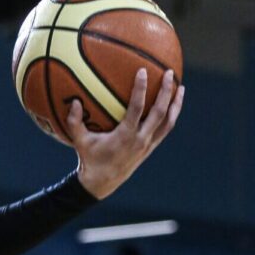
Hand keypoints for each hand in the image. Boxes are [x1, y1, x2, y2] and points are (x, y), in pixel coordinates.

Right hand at [69, 68, 184, 199]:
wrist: (101, 183)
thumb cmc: (89, 159)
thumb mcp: (79, 141)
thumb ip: (74, 122)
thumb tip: (74, 102)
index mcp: (125, 136)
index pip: (137, 108)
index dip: (140, 89)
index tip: (143, 71)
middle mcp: (140, 139)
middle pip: (159, 112)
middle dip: (166, 91)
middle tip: (168, 73)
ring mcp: (148, 144)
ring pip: (168, 121)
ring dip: (176, 104)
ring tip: (180, 88)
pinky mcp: (150, 148)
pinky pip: (165, 129)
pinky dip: (171, 116)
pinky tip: (172, 106)